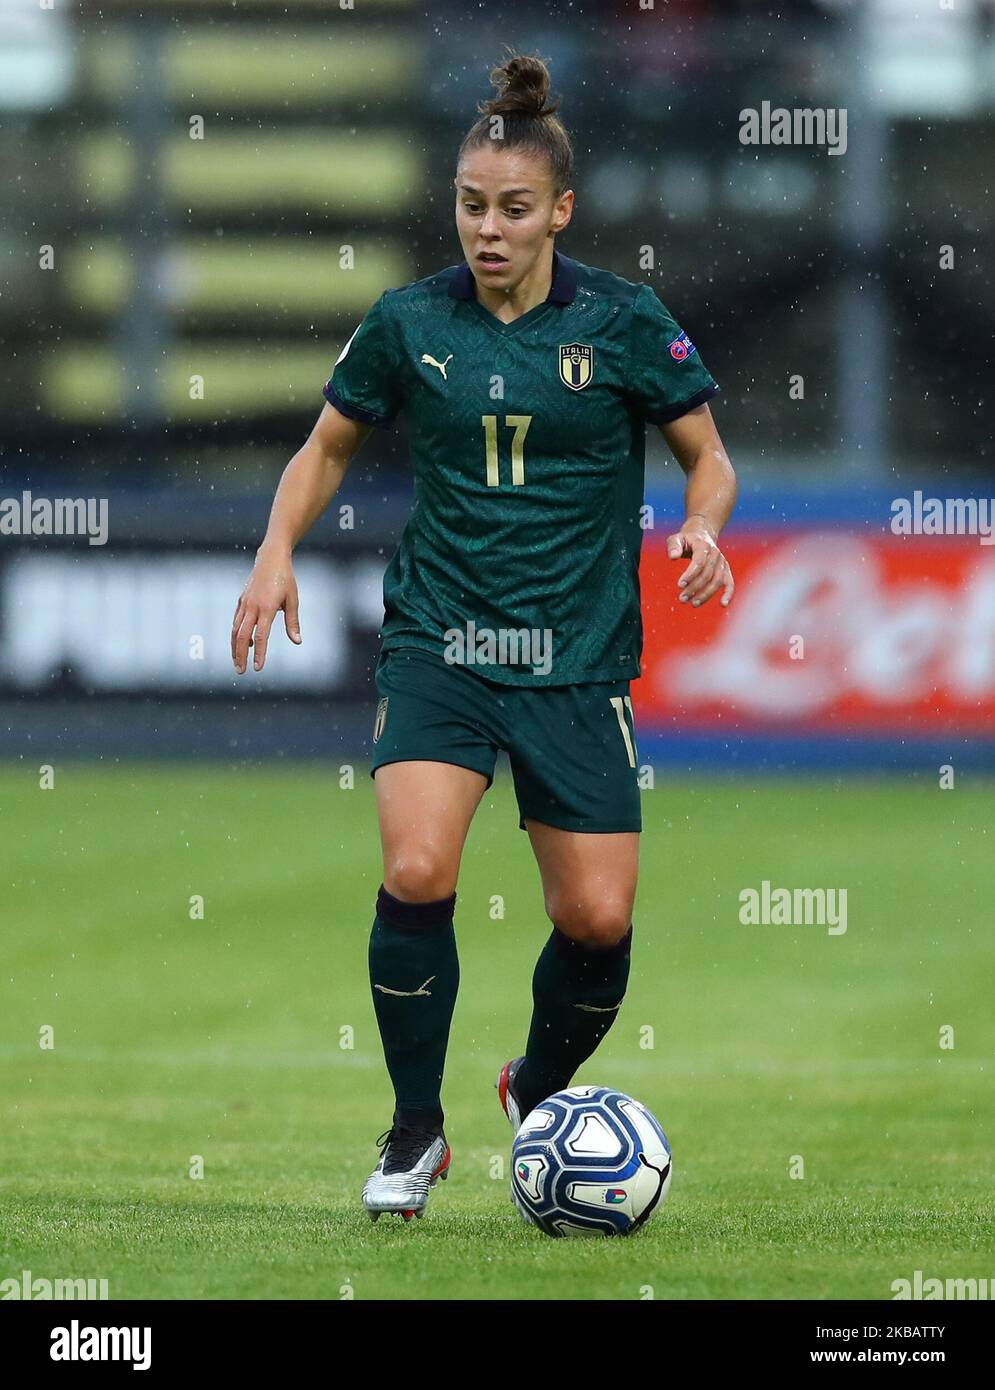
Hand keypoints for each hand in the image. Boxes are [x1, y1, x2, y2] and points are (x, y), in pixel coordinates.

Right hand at [231, 545, 301, 672]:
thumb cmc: (285, 579)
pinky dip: (237, 634)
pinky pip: (236, 621)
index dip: (259, 653)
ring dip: (235, 648)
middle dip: (240, 655)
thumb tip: (297, 641)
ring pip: (235, 630)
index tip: (258, 668)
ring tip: (237, 663)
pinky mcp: (241, 600)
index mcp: (267, 608)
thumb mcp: (293, 600)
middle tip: (241, 671)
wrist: (271, 558)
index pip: (261, 636)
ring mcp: (244, 603)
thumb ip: (293, 622)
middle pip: (242, 636)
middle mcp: (252, 606)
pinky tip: (244, 644)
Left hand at [666, 521, 734, 607]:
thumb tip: (673, 556)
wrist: (702, 535)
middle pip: (707, 574)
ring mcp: (722, 563)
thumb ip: (673, 546)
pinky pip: (730, 583)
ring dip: (706, 594)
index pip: (699, 562)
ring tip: (693, 603)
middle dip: (694, 588)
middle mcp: (715, 554)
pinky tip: (723, 604)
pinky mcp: (725, 570)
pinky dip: (728, 593)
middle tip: (682, 599)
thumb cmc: (686, 540)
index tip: (680, 585)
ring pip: (717, 581)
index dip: (690, 574)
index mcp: (703, 545)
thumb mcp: (677, 539)